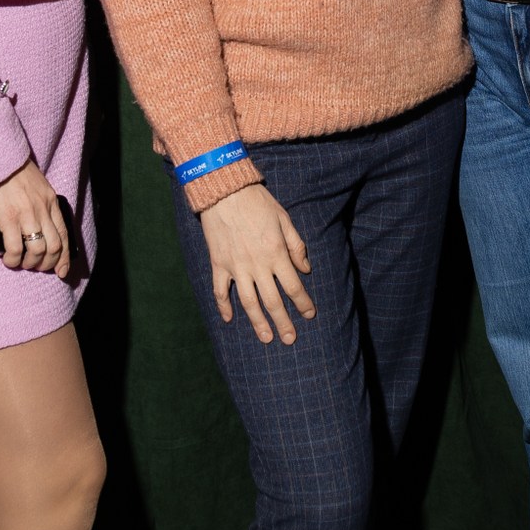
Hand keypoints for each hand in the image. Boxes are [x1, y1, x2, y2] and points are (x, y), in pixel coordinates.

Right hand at [0, 160, 70, 276]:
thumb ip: (39, 204)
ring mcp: (27, 215)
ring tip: (22, 264)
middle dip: (47, 264)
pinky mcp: (8, 218)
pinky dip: (13, 259)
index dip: (64, 257)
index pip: (64, 234)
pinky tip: (9, 260)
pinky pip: (16, 248)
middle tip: (37, 268)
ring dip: (31, 264)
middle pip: (54, 247)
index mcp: (50, 201)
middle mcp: (42, 210)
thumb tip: (36, 228)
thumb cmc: (11, 170)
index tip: (62, 271)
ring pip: (38, 251)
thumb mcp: (36, 185)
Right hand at [198, 183, 313, 345]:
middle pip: (272, 300)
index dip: (303, 303)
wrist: (224, 190)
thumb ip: (296, 245)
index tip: (309, 314)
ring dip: (258, 322)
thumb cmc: (257, 202)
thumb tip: (305, 268)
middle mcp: (257, 265)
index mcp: (275, 253)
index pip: (293, 286)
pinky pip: (220, 290)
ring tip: (266, 338)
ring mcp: (236, 267)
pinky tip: (228, 319)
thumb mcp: (284, 219)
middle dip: (283, 322)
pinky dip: (224, 306)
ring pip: (248, 302)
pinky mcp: (219, 263)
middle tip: (290, 339)